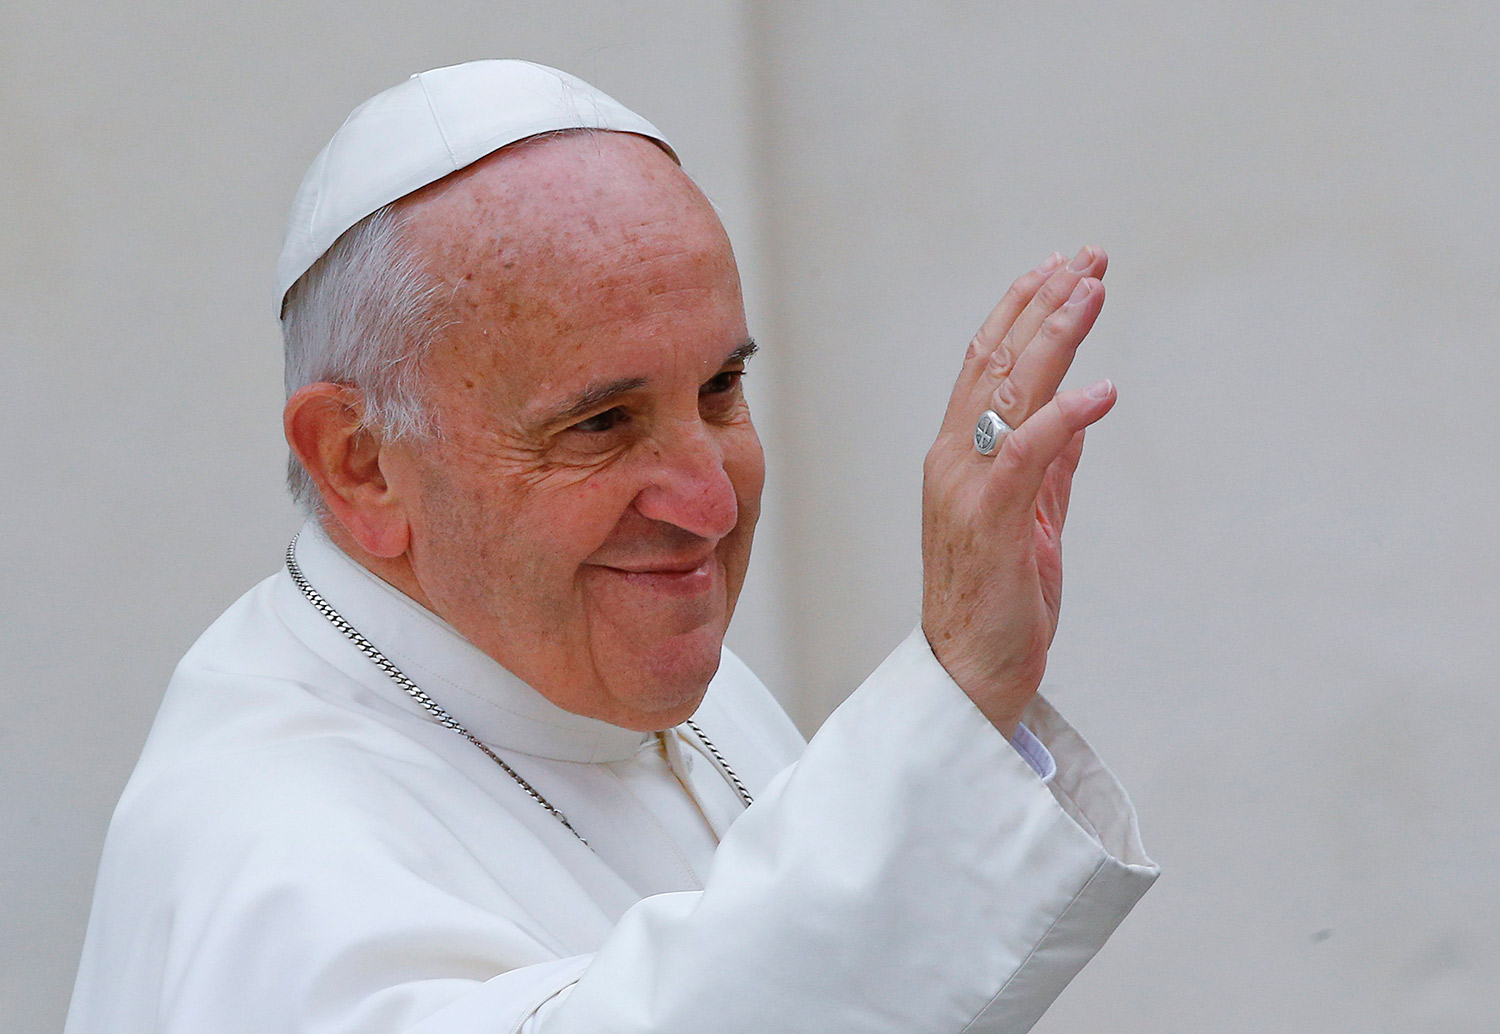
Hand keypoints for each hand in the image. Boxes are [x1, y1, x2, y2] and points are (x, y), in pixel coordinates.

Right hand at [921, 247, 1115, 735]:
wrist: (968, 675)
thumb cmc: (995, 604)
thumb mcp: (1030, 520)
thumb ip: (1049, 466)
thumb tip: (1079, 412)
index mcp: (959, 458)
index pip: (986, 366)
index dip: (1022, 312)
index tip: (1060, 270)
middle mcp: (953, 461)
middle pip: (996, 362)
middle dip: (1043, 304)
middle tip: (1086, 258)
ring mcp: (967, 488)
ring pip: (1008, 392)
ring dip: (1054, 336)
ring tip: (1091, 290)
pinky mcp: (991, 521)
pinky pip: (1029, 455)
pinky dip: (1065, 417)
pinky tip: (1103, 390)